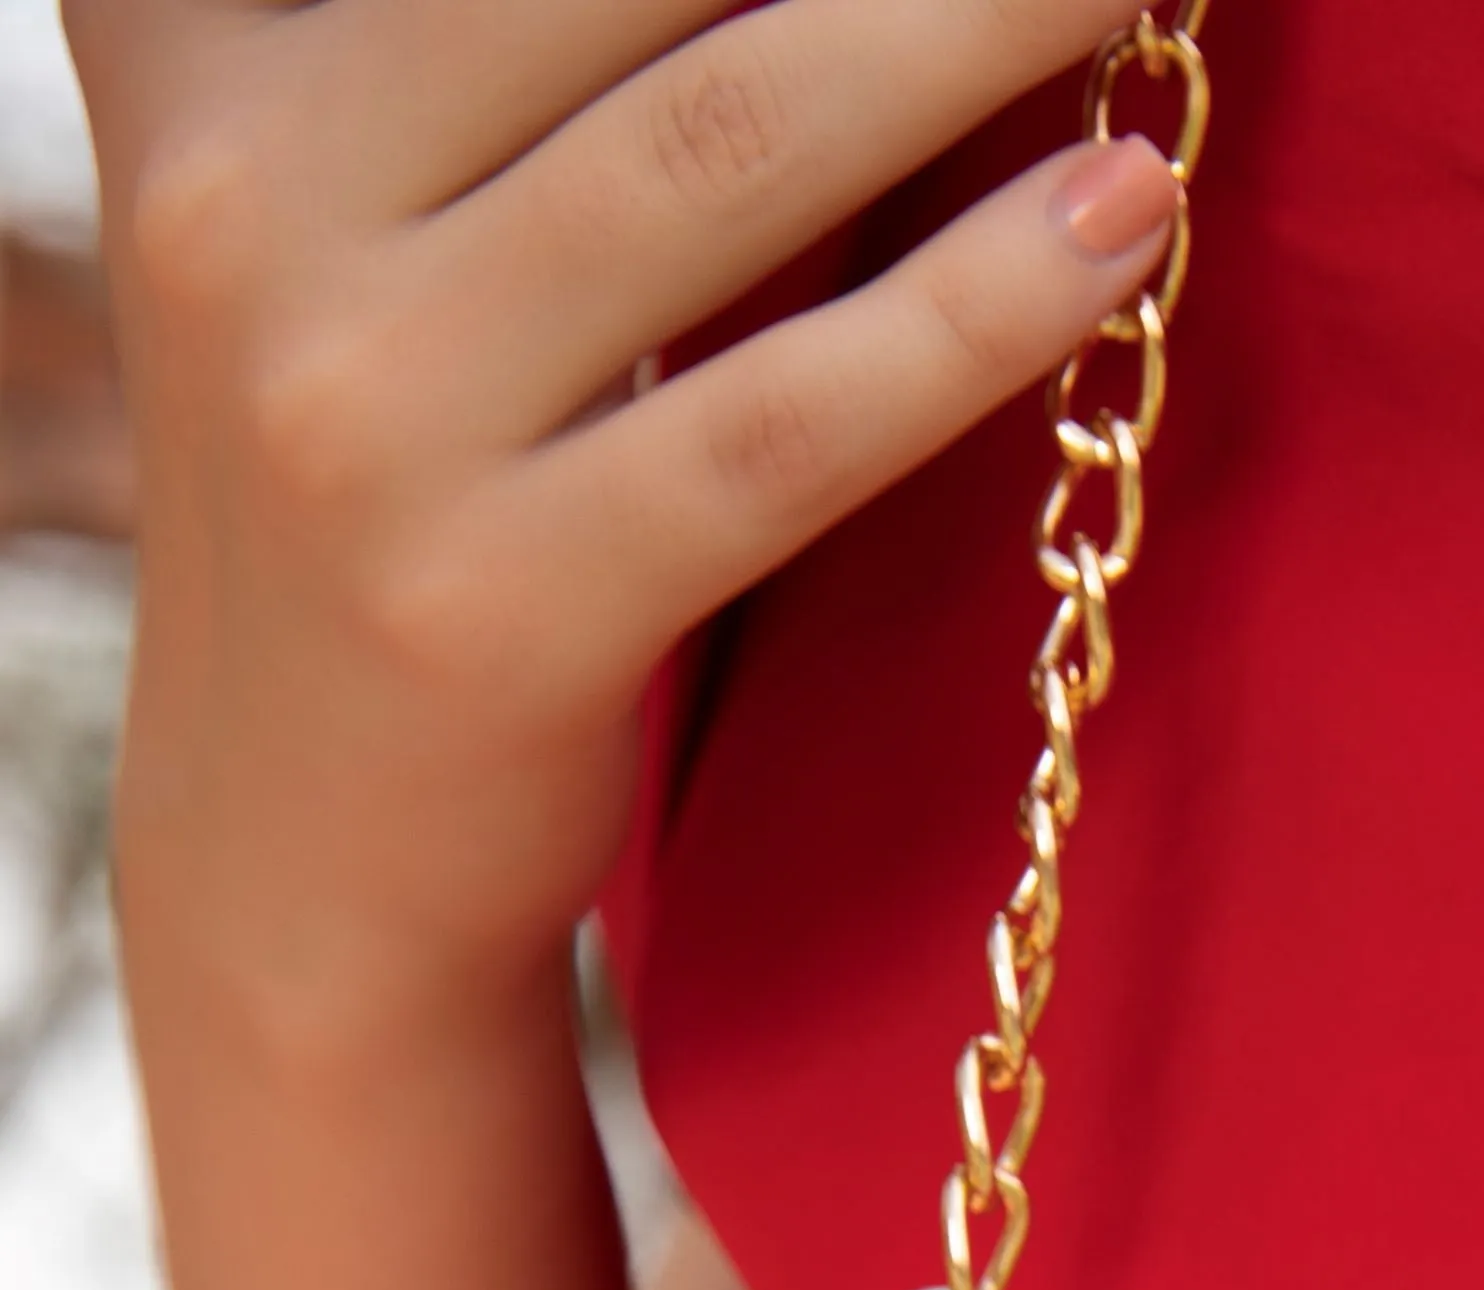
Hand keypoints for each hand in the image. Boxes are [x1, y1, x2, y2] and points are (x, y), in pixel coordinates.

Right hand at [74, 0, 1181, 1046]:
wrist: (299, 853)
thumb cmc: (385, 470)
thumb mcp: (342, 199)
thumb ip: (482, 54)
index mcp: (203, 63)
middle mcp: (252, 207)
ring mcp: (363, 417)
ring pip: (725, 149)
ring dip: (974, 31)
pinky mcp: (499, 609)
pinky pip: (787, 425)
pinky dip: (976, 305)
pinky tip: (1120, 217)